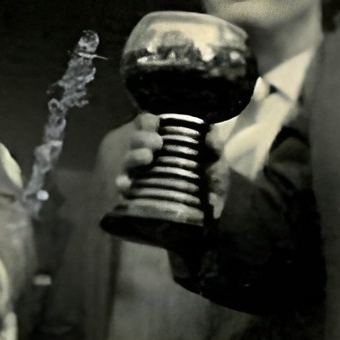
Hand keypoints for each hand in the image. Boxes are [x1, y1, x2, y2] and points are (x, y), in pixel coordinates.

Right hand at [114, 113, 233, 210]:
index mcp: (166, 143)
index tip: (156, 124)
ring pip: (127, 161)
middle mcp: (148, 156)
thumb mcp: (217, 166)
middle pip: (136, 140)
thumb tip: (210, 131)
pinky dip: (122, 183)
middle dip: (142, 139)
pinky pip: (123, 187)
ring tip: (146, 158)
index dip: (148, 121)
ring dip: (133, 157)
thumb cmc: (211, 184)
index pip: (147, 123)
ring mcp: (139, 175)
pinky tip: (126, 184)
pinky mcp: (134, 196)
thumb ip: (214, 149)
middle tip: (156, 144)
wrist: (209, 218)